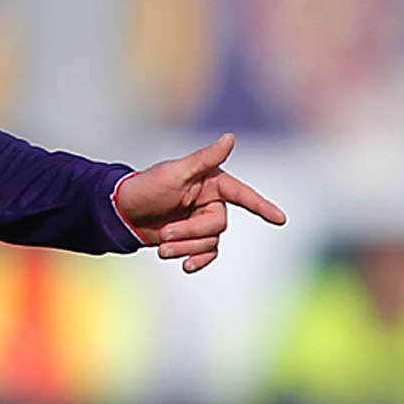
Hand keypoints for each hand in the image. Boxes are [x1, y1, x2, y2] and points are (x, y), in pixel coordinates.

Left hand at [111, 132, 286, 273]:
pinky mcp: (192, 239)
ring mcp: (201, 222)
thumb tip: (230, 137)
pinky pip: (206, 254)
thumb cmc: (146, 186)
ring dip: (186, 247)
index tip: (281, 219)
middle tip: (165, 234)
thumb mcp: (174, 172)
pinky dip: (197, 261)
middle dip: (191, 233)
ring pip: (210, 243)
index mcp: (211, 182)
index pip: (242, 195)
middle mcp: (211, 202)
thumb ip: (204, 158)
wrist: (122, 212)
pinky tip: (185, 266)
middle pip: (218, 226)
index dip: (262, 207)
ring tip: (162, 247)